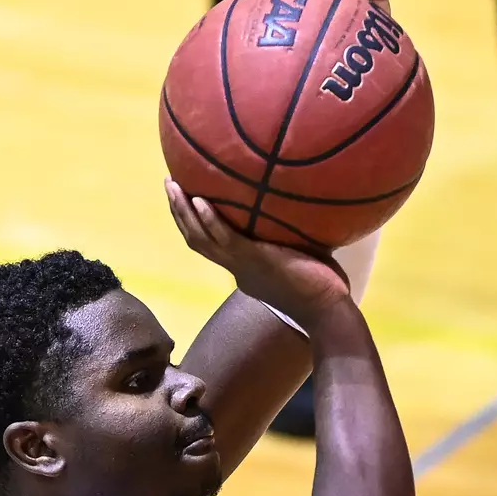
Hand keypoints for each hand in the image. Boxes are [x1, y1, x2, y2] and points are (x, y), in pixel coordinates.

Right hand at [165, 179, 348, 328]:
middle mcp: (235, 267)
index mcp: (242, 268)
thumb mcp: (294, 258)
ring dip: (183, 211)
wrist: (326, 312)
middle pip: (195, 238)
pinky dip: (211, 221)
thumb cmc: (320, 288)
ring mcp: (242, 264)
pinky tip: (200, 201)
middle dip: (179, 212)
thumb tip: (300, 209)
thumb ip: (288, 238)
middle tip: (169, 183)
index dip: (195, 222)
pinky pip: (225, 239)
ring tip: (173, 185)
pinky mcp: (255, 260)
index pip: (210, 243)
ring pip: (201, 238)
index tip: (187, 198)